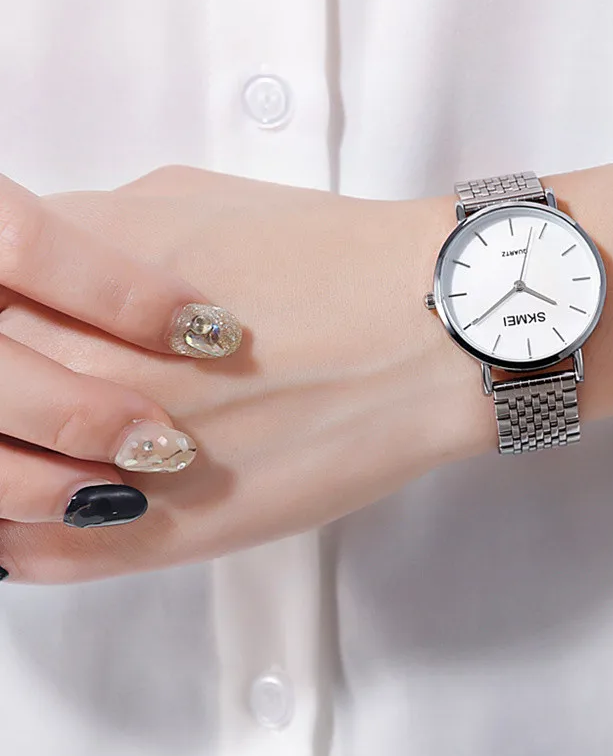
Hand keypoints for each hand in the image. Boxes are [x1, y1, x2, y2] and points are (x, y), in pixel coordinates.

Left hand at [0, 150, 612, 583]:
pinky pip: (42, 557)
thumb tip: (50, 263)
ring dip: (6, 475)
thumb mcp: (189, 198)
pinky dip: (30, 539)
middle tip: (23, 407)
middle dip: (1, 397)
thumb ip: (95, 232)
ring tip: (36, 463)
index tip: (9, 340)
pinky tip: (48, 518)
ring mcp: (115, 458)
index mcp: (72, 277)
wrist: (427, 327)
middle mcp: (78, 367)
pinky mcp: (167, 533)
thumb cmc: (328, 254)